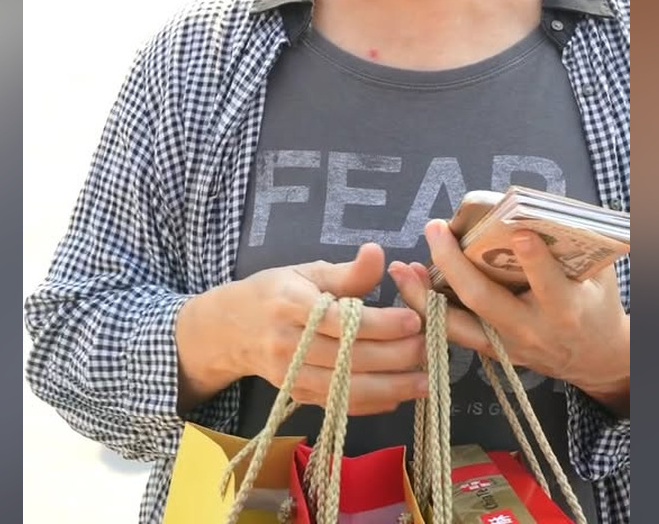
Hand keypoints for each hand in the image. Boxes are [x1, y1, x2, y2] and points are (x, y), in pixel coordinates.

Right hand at [177, 242, 428, 415]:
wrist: (229, 330)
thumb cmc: (274, 293)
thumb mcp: (305, 273)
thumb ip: (346, 272)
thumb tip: (378, 253)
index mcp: (289, 306)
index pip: (340, 320)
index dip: (380, 323)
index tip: (413, 319)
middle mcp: (287, 345)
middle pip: (348, 357)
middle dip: (394, 356)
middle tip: (428, 348)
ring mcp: (290, 375)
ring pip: (345, 388)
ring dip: (389, 388)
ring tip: (424, 382)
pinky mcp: (296, 395)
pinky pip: (338, 404)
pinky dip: (370, 404)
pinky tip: (398, 397)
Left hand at [393, 221, 628, 415]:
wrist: (596, 359)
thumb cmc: (597, 305)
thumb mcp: (598, 274)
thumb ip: (571, 244)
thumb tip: (534, 204)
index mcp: (565, 308)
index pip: (548, 284)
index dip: (535, 260)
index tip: (521, 232)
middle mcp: (531, 329)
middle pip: (484, 300)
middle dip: (453, 264)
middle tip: (435, 228)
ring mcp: (506, 345)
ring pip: (455, 325)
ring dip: (423, 296)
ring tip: (402, 268)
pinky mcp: (490, 352)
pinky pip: (452, 333)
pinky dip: (427, 309)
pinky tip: (410, 284)